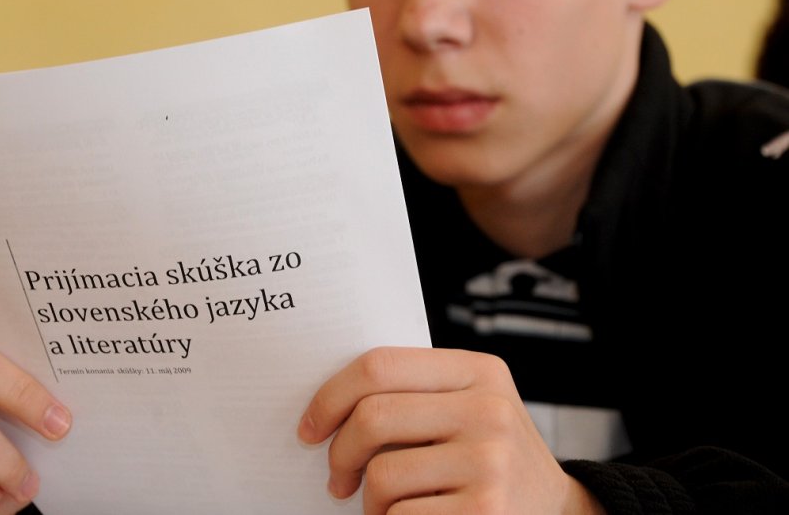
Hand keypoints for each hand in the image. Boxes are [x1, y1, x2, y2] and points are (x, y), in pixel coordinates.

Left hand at [297, 347, 604, 514]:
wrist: (556, 511)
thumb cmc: (489, 454)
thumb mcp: (468, 406)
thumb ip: (415, 393)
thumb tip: (326, 406)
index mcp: (478, 371)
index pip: (379, 366)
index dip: (330, 396)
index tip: (310, 426)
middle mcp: (488, 409)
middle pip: (372, 417)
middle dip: (339, 454)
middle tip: (337, 477)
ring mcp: (490, 461)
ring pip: (381, 475)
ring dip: (369, 500)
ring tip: (387, 505)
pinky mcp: (485, 510)